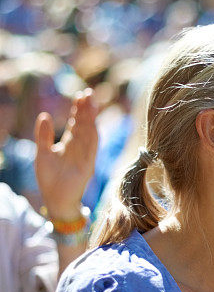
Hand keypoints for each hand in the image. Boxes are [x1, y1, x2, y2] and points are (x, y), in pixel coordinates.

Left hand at [34, 89, 97, 218]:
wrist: (55, 199)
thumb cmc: (50, 178)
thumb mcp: (42, 152)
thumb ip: (43, 135)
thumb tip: (45, 115)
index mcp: (70, 144)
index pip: (77, 123)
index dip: (79, 109)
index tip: (80, 95)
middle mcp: (80, 148)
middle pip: (85, 125)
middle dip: (87, 110)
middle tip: (88, 93)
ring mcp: (85, 156)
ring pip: (90, 134)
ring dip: (91, 120)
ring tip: (91, 104)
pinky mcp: (87, 167)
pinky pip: (91, 150)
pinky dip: (92, 138)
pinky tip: (93, 126)